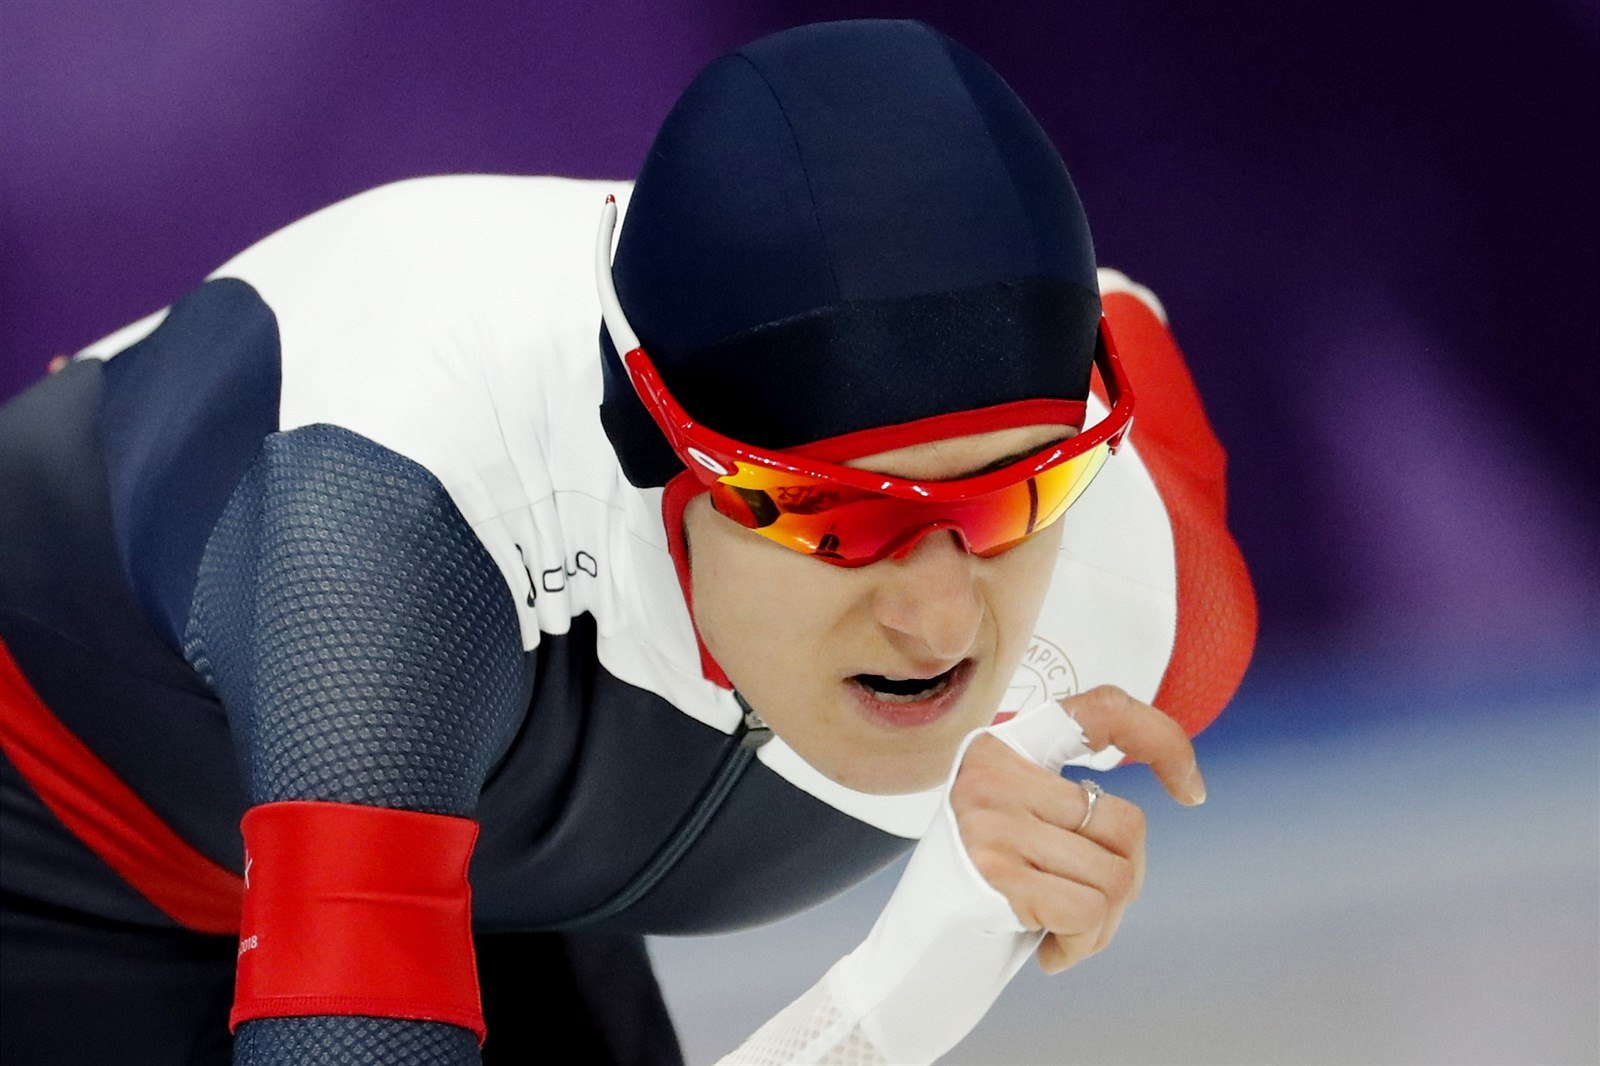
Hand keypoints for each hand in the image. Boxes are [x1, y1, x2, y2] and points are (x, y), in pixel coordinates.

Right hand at [948, 685, 1204, 973]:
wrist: (909, 966)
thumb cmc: (980, 900)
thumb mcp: (1020, 828)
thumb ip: (1068, 802)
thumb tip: (1179, 786)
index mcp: (1000, 748)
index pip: (1101, 710)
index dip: (1161, 738)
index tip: (1191, 791)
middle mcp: (991, 771)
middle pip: (1126, 824)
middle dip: (1123, 883)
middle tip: (1079, 910)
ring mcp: (991, 819)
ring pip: (1117, 875)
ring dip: (1101, 924)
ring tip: (1057, 931)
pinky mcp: (996, 871)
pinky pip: (1090, 912)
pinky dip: (1081, 945)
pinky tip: (1046, 951)